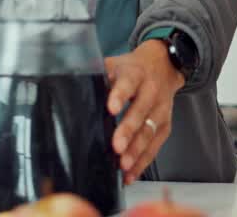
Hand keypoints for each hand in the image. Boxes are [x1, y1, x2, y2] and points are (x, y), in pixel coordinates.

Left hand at [104, 40, 184, 184]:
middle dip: (128, 130)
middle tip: (117, 146)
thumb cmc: (133, 69)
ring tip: (123, 164)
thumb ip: (97, 75)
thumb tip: (71, 87)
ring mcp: (160, 109)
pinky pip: (155, 145)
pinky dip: (143, 161)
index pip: (127, 83)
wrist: (164, 65)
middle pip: (140, 111)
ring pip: (149, 131)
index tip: (111, 108)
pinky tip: (131, 172)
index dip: (120, 95)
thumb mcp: (115, 64)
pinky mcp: (165, 125)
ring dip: (137, 150)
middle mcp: (150, 91)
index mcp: (135, 74)